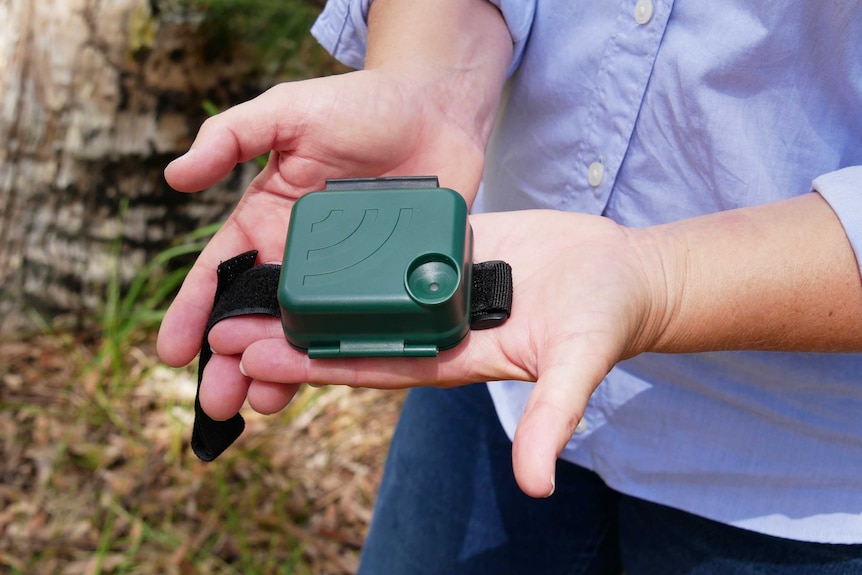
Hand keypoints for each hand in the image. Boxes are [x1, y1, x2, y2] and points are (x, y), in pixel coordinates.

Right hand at [157, 69, 488, 368]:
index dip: (194, 313)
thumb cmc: (362, 105)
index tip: (173, 354)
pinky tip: (328, 380)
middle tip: (218, 401)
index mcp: (268, 218)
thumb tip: (173, 177)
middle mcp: (301, 253)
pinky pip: (361, 324)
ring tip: (265, 404)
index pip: (221, 273)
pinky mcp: (389, 280)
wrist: (439, 110)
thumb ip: (231, 136)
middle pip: (258, 317)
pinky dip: (341, 354)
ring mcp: (347, 273)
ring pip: (305, 331)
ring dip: (282, 369)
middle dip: (233, 360)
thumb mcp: (288, 112)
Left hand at [204, 210, 670, 497]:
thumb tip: (536, 484)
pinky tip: (309, 229)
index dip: (314, 364)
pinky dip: (351, 242)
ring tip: (249, 278)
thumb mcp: (575, 367)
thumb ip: (552, 418)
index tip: (256, 360)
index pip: (370, 365)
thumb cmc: (601, 321)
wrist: (620, 273)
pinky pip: (390, 244)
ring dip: (309, 285)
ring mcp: (438, 282)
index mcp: (452, 356)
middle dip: (288, 332)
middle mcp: (435, 322)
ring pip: (361, 286)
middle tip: (220, 326)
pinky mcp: (449, 245)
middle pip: (351, 329)